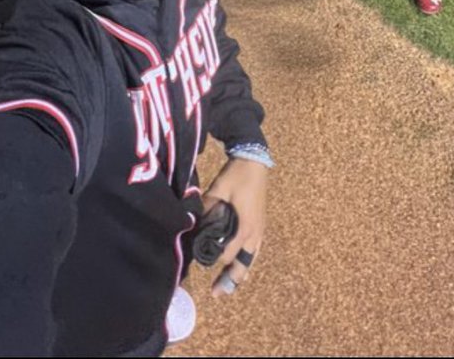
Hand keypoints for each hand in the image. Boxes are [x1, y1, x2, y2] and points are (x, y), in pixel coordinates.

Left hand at [202, 158, 267, 296]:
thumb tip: (194, 222)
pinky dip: (247, 261)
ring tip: (228, 286)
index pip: (227, 254)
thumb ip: (207, 207)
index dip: (213, 259)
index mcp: (245, 227)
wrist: (255, 160)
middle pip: (243, 265)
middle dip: (230, 280)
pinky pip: (254, 251)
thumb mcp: (219, 189)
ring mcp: (260, 230)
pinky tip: (240, 264)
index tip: (199, 260)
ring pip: (251, 260)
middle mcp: (255, 234)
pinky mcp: (260, 225)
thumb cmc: (237, 175)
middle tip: (216, 293)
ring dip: (239, 273)